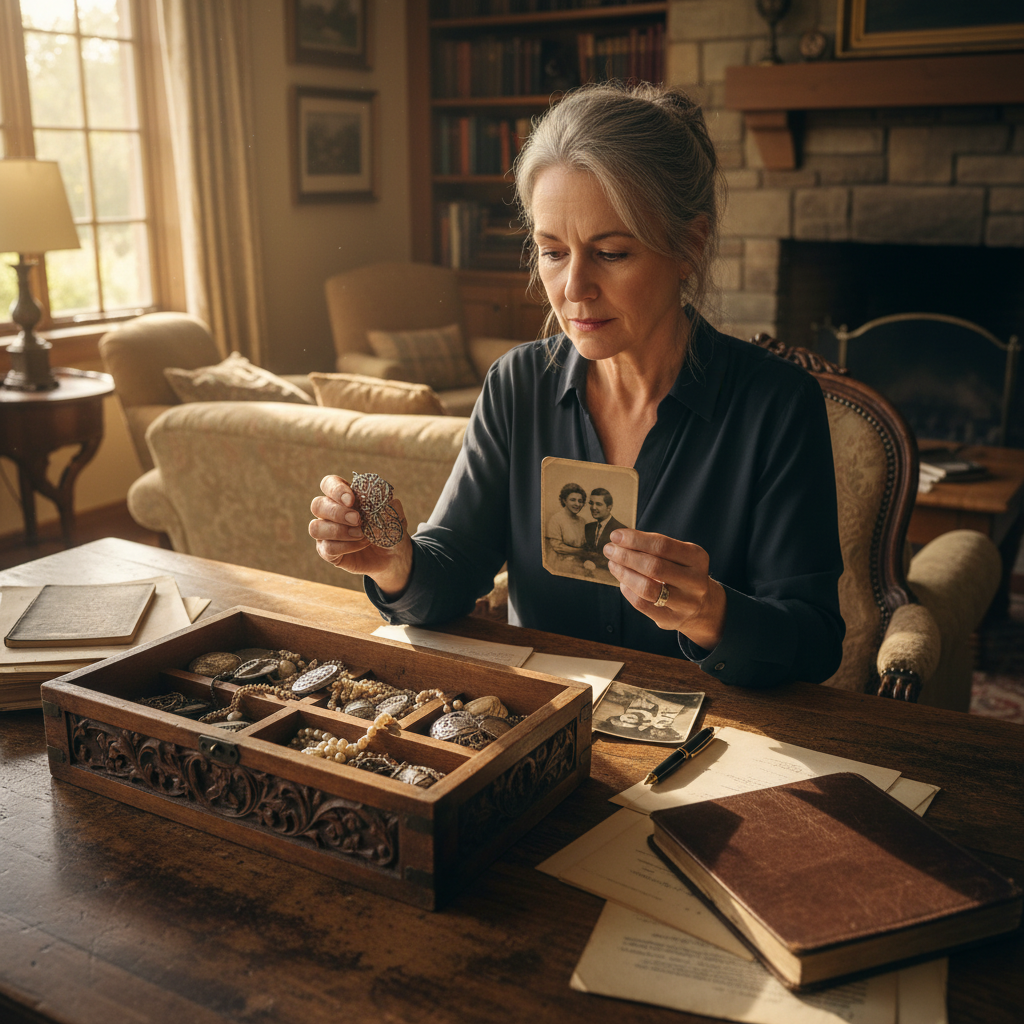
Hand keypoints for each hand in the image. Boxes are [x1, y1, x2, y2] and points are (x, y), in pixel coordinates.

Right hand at [309, 475, 412, 596]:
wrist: (392, 556)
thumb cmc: (390, 530)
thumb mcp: (395, 517)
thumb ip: (390, 506)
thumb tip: (385, 498)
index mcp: (344, 497)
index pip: (328, 484)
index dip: (336, 490)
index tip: (351, 500)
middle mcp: (330, 512)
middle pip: (317, 505)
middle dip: (337, 512)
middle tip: (357, 519)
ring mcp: (326, 532)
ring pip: (315, 528)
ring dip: (338, 531)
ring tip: (361, 534)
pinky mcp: (327, 551)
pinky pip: (326, 548)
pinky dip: (345, 547)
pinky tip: (360, 545)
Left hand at [601, 529, 725, 649]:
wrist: (702, 606)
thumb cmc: (682, 572)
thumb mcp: (679, 555)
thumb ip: (654, 547)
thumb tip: (620, 540)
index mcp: (697, 558)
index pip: (662, 546)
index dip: (635, 540)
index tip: (615, 535)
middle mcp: (695, 581)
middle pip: (654, 566)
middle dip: (626, 556)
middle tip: (609, 550)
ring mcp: (685, 603)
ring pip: (646, 588)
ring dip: (624, 573)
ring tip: (613, 564)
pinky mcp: (671, 619)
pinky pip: (642, 604)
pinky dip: (627, 590)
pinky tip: (622, 582)